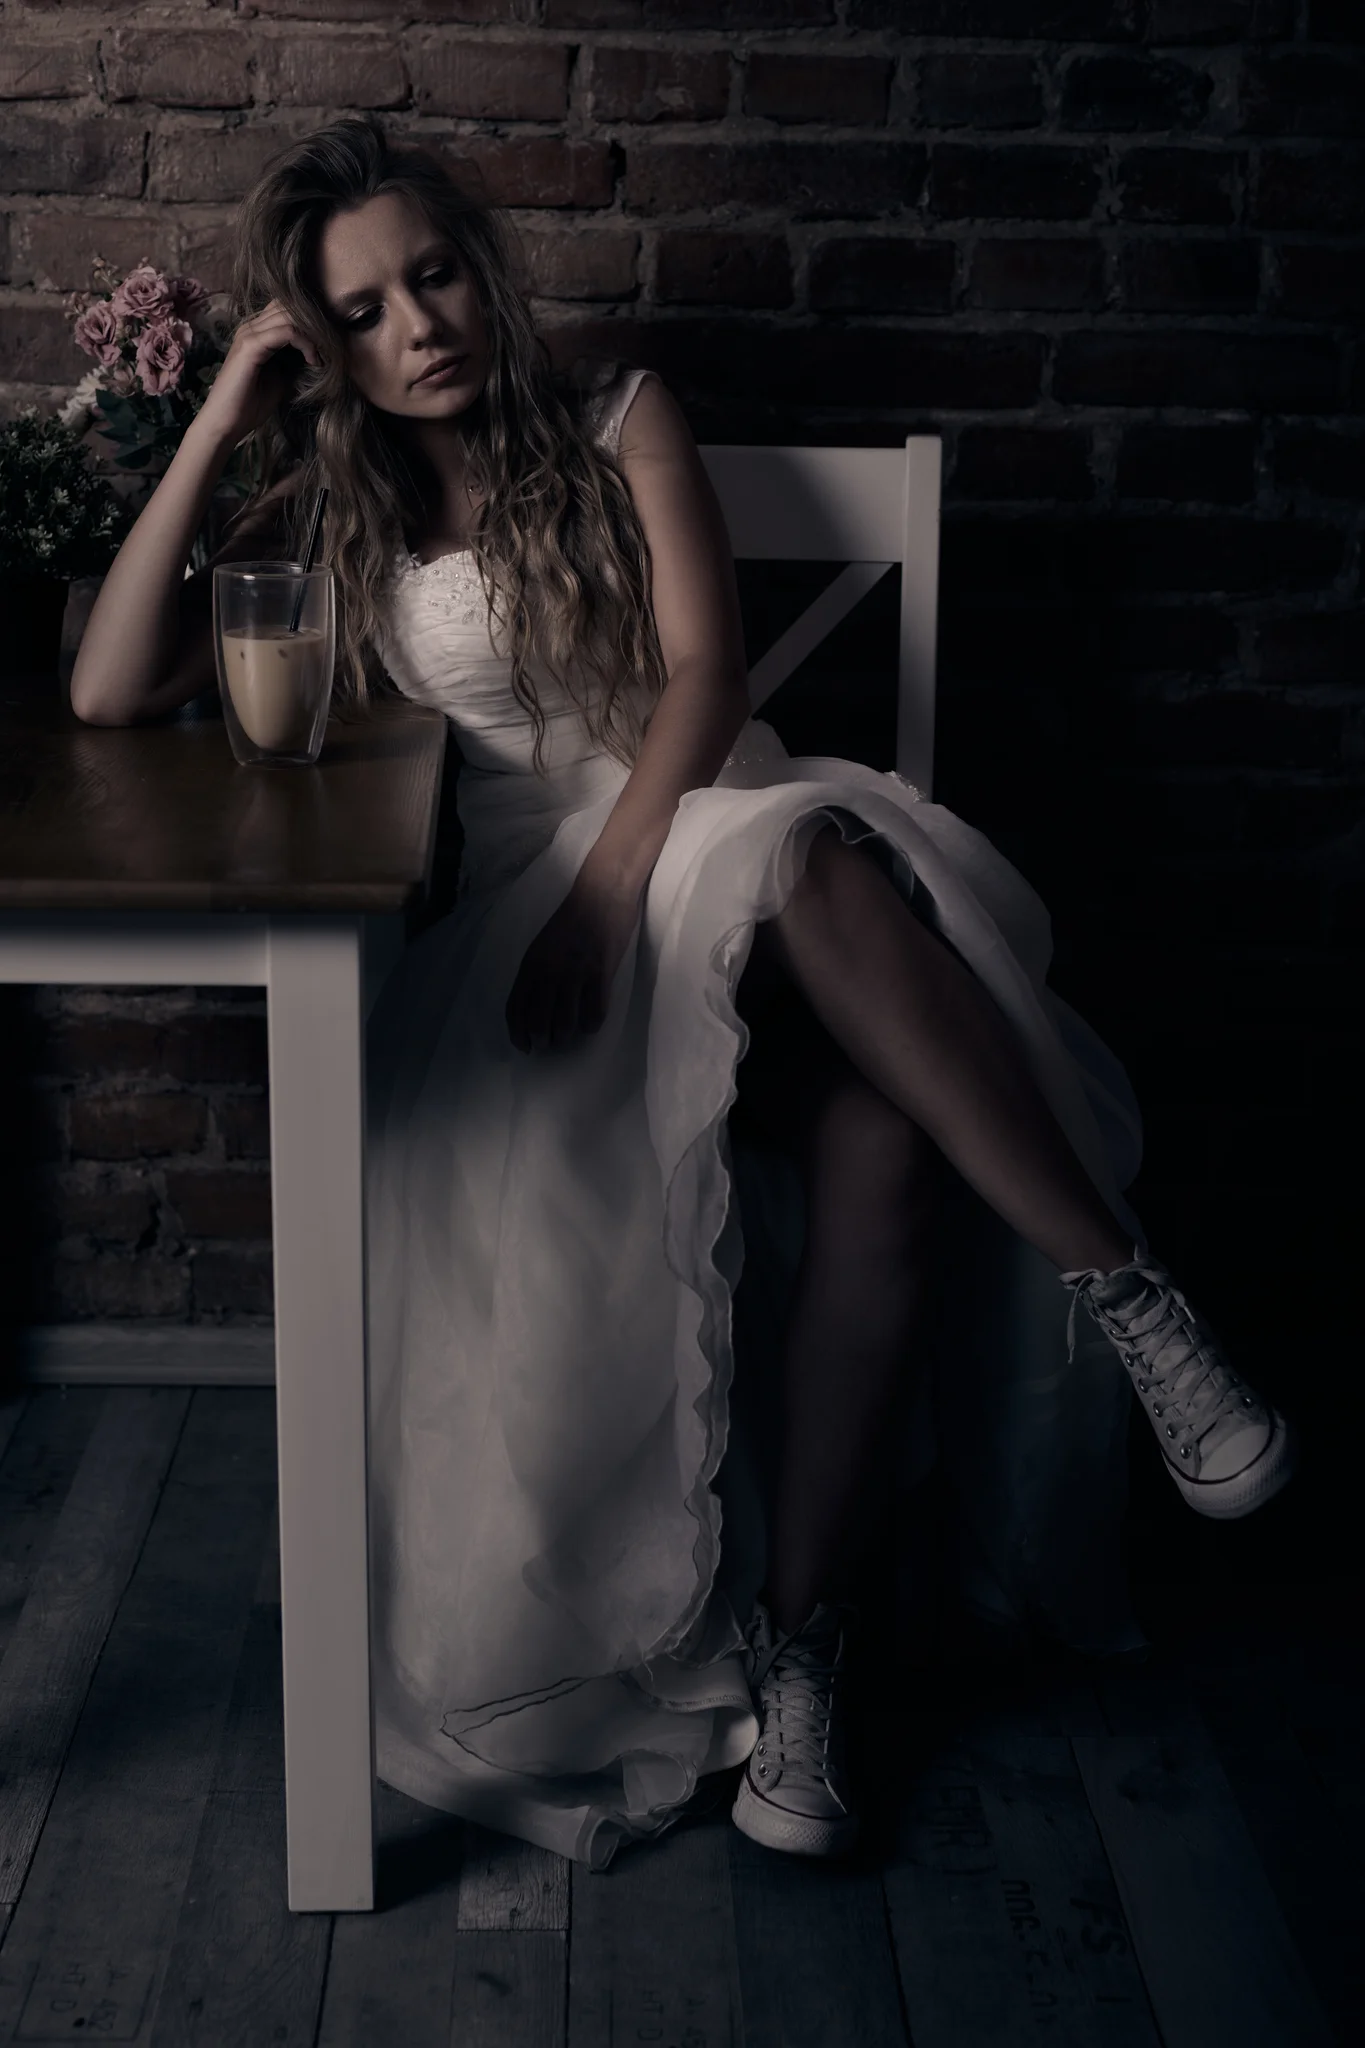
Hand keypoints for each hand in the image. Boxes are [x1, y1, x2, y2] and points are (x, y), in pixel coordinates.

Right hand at [197, 299, 320, 445]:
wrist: (226, 423)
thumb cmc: (250, 405)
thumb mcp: (281, 379)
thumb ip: (294, 361)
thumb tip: (320, 354)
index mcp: (256, 332)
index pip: (286, 308)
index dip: (311, 322)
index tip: (327, 347)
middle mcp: (251, 326)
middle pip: (289, 305)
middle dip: (315, 323)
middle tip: (329, 347)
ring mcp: (249, 334)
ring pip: (290, 315)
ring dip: (313, 333)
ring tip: (323, 356)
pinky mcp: (250, 346)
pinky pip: (287, 331)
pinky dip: (305, 343)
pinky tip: (313, 361)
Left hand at [506, 873, 639, 1053]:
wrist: (602, 894)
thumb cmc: (573, 920)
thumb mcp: (543, 945)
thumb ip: (537, 973)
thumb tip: (535, 1007)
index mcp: (531, 964)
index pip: (515, 1008)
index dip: (517, 1033)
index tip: (524, 1046)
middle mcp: (548, 971)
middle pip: (538, 1021)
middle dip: (542, 1040)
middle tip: (550, 1043)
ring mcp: (574, 973)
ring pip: (564, 1024)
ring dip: (566, 1037)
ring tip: (569, 1036)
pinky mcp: (600, 974)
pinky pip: (593, 1014)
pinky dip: (590, 1025)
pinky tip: (590, 1022)